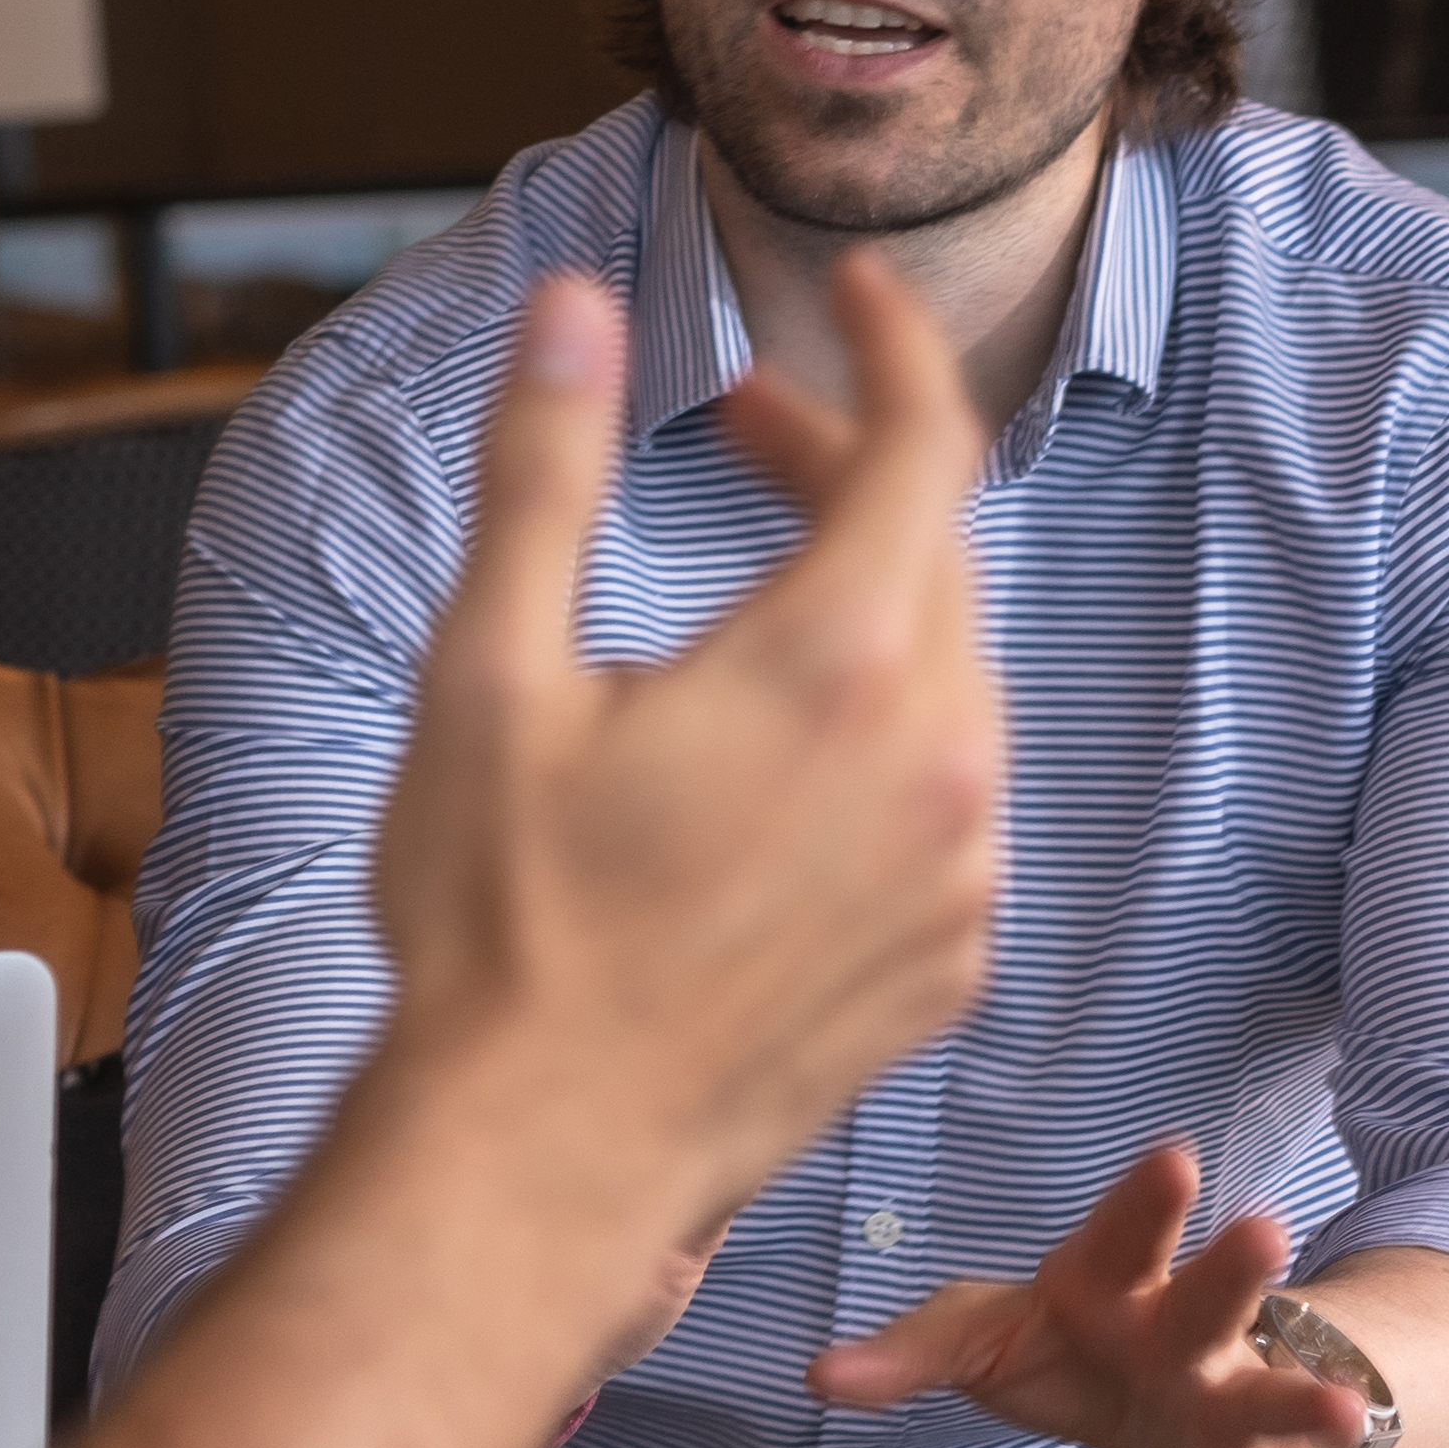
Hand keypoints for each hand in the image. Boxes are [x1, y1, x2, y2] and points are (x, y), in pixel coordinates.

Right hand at [359, 255, 1004, 1378]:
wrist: (543, 1153)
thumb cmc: (499, 922)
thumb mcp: (488, 670)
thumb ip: (546, 470)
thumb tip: (574, 309)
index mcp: (836, 662)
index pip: (924, 443)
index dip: (891, 346)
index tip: (847, 294)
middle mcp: (938, 756)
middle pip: (935, 550)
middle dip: (846, 466)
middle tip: (740, 433)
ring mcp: (960, 868)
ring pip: (949, 674)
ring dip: (867, 602)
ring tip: (746, 600)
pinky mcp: (950, 957)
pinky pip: (947, 796)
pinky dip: (880, 731)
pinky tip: (770, 758)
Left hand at [809, 1140, 1410, 1447]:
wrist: (1140, 1404)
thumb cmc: (1054, 1347)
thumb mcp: (973, 1337)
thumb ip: (903, 1355)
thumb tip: (815, 1377)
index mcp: (1111, 1285)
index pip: (1124, 1233)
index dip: (1145, 1198)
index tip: (1172, 1154)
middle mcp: (1182, 1337)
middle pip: (1207, 1301)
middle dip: (1234, 1269)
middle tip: (1266, 1226)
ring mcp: (1227, 1407)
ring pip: (1270, 1400)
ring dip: (1305, 1405)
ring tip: (1346, 1414)